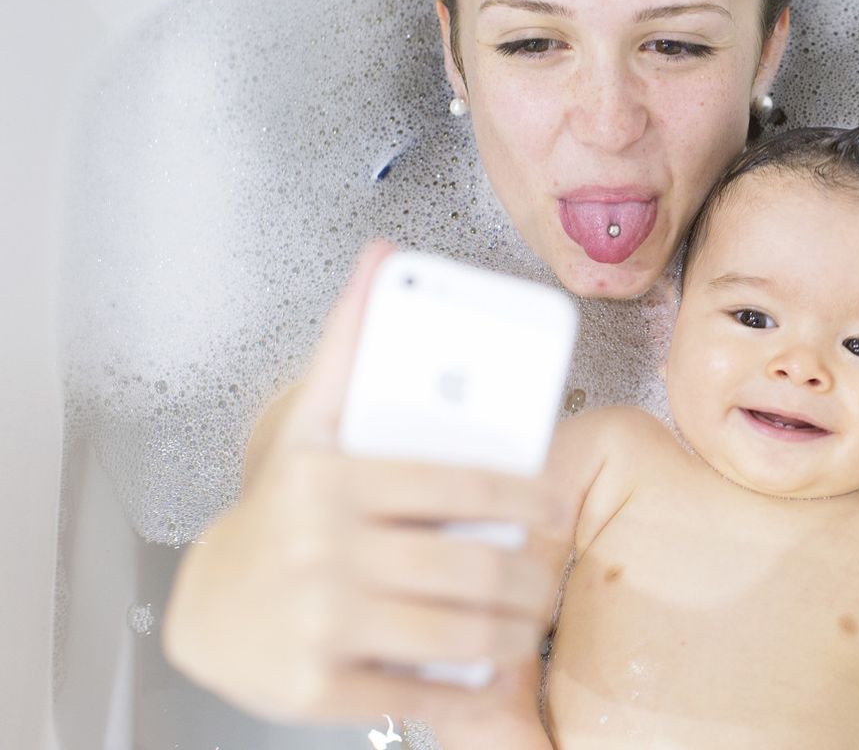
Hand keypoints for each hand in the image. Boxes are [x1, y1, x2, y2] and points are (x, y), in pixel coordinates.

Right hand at [162, 242, 570, 729]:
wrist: (210, 607)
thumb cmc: (282, 511)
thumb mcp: (311, 424)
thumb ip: (350, 341)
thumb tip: (382, 257)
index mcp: (330, 478)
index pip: (457, 486)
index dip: (525, 499)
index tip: (556, 507)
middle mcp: (321, 549)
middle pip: (468, 566)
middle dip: (529, 582)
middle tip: (547, 581)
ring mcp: (320, 620)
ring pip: (457, 631)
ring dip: (513, 634)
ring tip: (527, 624)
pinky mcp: (318, 686)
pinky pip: (418, 692)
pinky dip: (463, 691)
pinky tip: (481, 676)